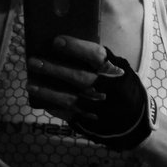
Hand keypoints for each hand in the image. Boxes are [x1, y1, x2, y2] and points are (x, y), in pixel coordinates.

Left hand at [26, 36, 157, 150]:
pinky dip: (52, 106)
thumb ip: (102, 62)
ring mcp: (95, 109)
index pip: (94, 55)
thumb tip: (72, 49)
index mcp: (114, 73)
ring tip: (30, 83)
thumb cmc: (126, 92)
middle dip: (53, 68)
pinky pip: (67, 114)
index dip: (75, 47)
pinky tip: (41, 99)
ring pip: (67, 98)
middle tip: (33, 61)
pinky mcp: (88, 123)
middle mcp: (104, 91)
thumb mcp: (121, 72)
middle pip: (76, 77)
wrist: (136, 125)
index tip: (56, 41)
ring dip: (46, 90)